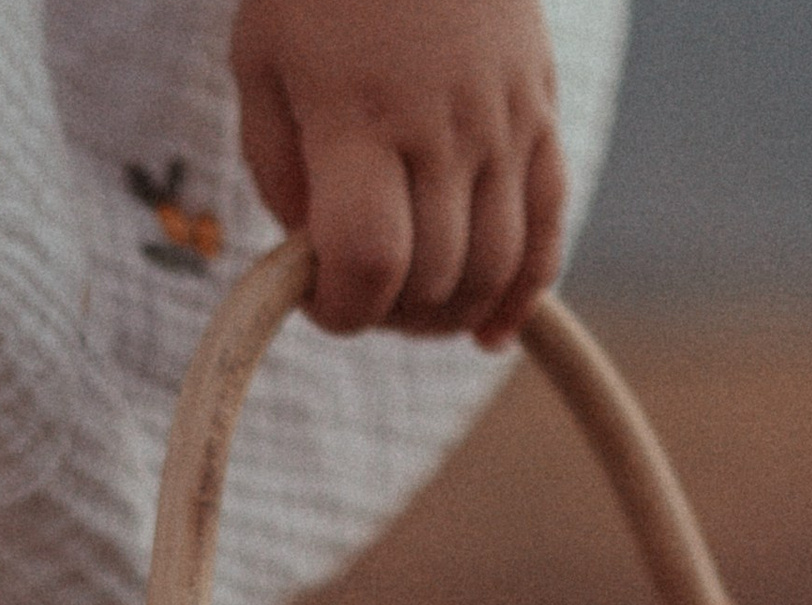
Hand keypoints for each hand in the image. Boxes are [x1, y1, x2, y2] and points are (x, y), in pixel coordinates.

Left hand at [229, 0, 565, 346]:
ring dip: (447, 313)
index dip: (342, 309)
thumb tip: (319, 264)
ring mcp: (504, 121)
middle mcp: (443, 125)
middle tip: (359, 292)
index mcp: (360, 116)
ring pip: (494, 266)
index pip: (369, 262)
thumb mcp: (262, 68)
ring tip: (409, 306)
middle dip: (388, 313)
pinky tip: (488, 331)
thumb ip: (282, 176)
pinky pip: (548, 229)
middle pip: (432, 276)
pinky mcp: (541, 115)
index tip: (320, 297)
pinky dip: (523, 294)